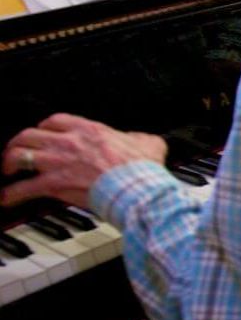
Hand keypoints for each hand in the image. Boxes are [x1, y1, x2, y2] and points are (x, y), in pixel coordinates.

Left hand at [1, 114, 167, 209]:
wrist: (135, 187)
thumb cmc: (141, 168)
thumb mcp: (148, 143)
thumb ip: (140, 139)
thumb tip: (144, 141)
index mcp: (89, 130)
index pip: (54, 121)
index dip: (45, 127)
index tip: (44, 133)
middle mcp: (67, 142)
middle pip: (29, 135)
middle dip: (18, 143)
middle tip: (17, 151)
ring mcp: (57, 163)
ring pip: (19, 155)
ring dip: (9, 162)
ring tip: (6, 171)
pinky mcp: (54, 184)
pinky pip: (23, 188)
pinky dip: (11, 194)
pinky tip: (5, 199)